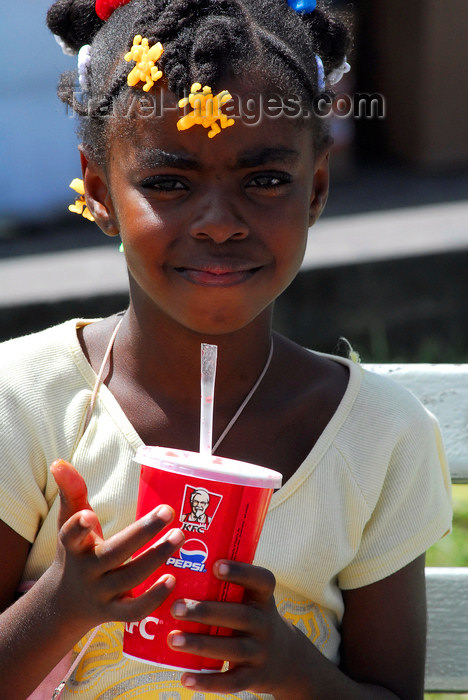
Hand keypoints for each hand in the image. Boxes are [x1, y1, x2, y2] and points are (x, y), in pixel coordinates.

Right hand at [48, 459, 184, 634]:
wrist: (65, 604)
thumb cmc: (76, 552)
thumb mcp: (68, 523)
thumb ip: (71, 491)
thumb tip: (59, 461)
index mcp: (74, 547)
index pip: (70, 536)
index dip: (78, 527)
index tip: (89, 515)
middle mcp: (87, 571)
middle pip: (113, 553)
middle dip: (142, 533)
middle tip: (169, 511)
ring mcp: (101, 594)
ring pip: (129, 579)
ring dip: (155, 558)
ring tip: (179, 536)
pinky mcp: (114, 613)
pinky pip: (134, 611)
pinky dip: (153, 598)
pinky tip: (173, 579)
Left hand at [167, 560, 309, 697]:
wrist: (286, 659)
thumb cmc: (253, 618)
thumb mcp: (252, 600)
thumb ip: (226, 587)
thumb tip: (177, 566)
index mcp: (263, 598)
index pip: (261, 580)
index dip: (240, 572)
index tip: (216, 565)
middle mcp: (265, 623)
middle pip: (239, 615)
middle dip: (206, 611)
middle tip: (176, 607)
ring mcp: (261, 651)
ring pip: (232, 649)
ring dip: (200, 644)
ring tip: (173, 639)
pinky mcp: (254, 677)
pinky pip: (231, 681)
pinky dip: (208, 682)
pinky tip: (184, 678)